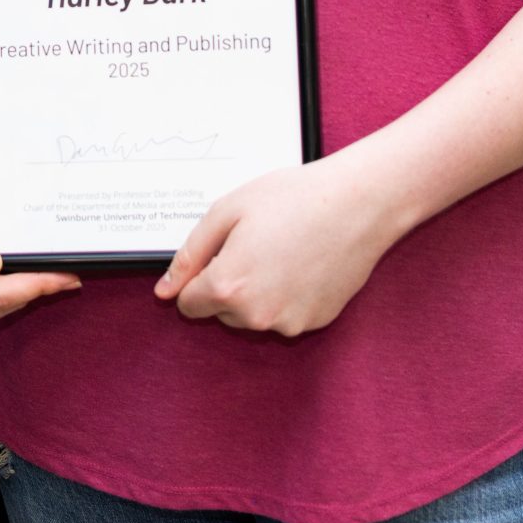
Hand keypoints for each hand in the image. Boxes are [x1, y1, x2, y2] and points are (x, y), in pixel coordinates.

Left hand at [155, 156, 395, 337]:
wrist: (358, 204)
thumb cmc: (293, 199)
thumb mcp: (227, 212)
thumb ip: (190, 256)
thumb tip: (165, 292)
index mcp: (227, 288)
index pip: (189, 304)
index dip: (200, 276)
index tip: (222, 253)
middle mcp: (256, 315)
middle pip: (221, 312)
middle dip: (229, 284)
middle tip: (257, 243)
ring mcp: (289, 323)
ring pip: (254, 315)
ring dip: (259, 292)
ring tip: (284, 250)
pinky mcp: (315, 322)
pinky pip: (286, 314)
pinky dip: (288, 295)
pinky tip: (304, 262)